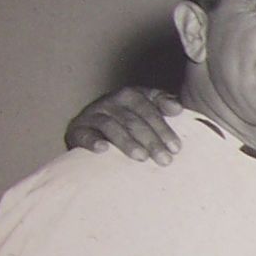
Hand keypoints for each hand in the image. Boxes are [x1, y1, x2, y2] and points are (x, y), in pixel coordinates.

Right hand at [65, 87, 184, 164]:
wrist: (93, 133)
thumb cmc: (129, 126)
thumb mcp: (147, 114)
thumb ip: (163, 107)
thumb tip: (177, 107)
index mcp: (131, 95)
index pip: (149, 108)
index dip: (163, 127)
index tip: (176, 148)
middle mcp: (111, 102)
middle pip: (133, 120)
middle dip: (151, 140)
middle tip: (165, 160)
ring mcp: (93, 114)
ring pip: (111, 126)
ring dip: (127, 142)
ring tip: (141, 157)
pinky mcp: (77, 129)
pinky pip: (84, 134)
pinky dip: (92, 141)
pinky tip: (103, 149)